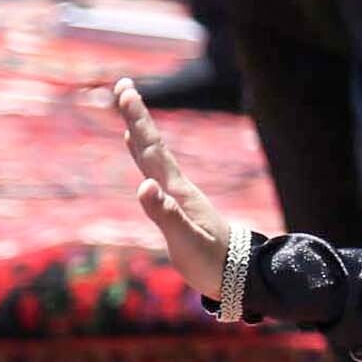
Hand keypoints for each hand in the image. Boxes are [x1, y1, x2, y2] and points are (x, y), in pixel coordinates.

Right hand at [115, 78, 233, 298]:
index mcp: (176, 191)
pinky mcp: (179, 207)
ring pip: (154, 157)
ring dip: (139, 133)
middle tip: (123, 86)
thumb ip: (165, 214)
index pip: (152, 149)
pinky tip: (142, 156)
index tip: (126, 90)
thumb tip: (143, 186)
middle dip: (136, 116)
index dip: (138, 120)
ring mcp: (179, 195)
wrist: (238, 275)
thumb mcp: (185, 240)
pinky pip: (156, 174)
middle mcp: (177, 187)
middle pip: (152, 145)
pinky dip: (145, 159)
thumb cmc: (212, 261)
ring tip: (128, 113)